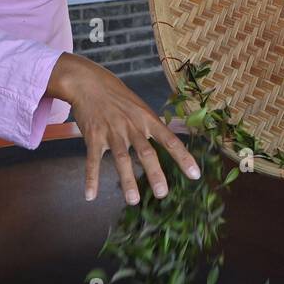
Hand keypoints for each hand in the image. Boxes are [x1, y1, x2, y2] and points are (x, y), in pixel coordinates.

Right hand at [47, 53, 201, 203]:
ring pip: (122, 159)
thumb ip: (151, 127)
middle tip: (162, 194)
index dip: (183, 157)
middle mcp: (132, 126)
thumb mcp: (140, 107)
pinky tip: (90, 195)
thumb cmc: (118, 97)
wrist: (89, 83)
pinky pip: (92, 160)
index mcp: (147, 119)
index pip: (170, 140)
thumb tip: (165, 146)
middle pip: (146, 152)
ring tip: (133, 200)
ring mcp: (112, 132)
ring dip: (127, 180)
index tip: (195, 175)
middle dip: (155, 174)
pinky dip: (91, 178)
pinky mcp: (93, 136)